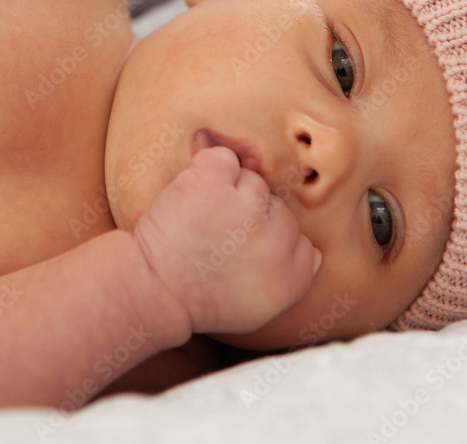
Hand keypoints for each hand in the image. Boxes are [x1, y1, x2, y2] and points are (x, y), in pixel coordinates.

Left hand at [133, 146, 320, 334]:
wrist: (153, 290)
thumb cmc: (198, 299)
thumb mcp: (259, 307)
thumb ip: (293, 276)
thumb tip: (313, 250)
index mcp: (293, 276)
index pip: (303, 241)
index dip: (268, 241)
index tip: (241, 252)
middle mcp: (278, 240)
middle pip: (278, 207)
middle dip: (249, 217)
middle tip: (215, 240)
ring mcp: (248, 208)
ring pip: (253, 181)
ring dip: (227, 193)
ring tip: (200, 221)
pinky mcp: (215, 183)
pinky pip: (222, 158)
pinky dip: (205, 169)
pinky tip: (192, 195)